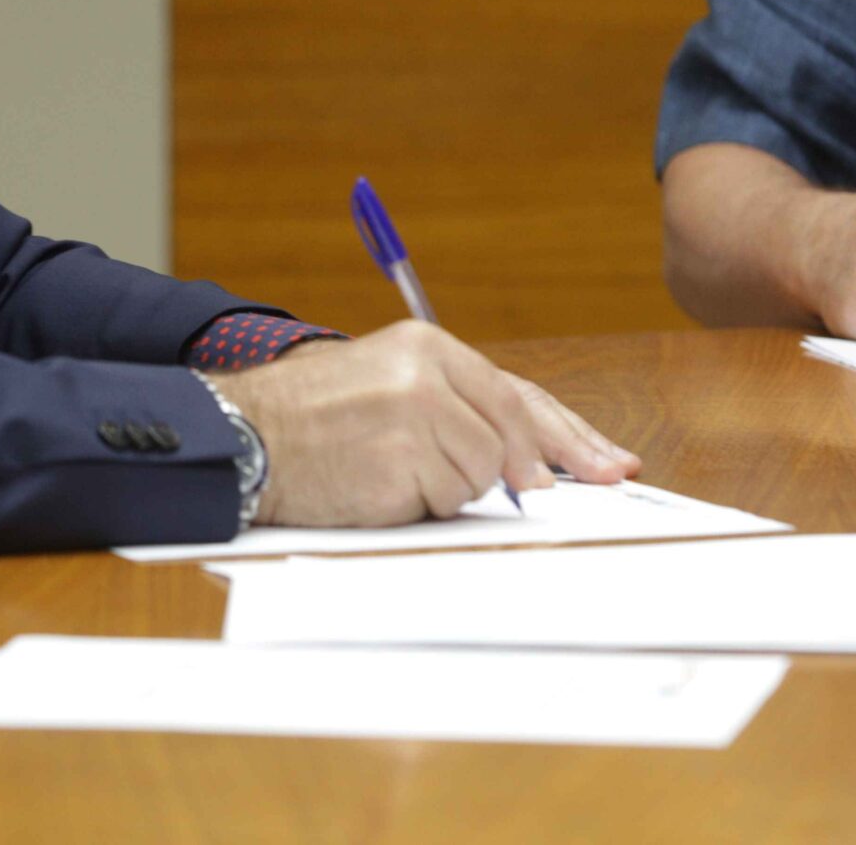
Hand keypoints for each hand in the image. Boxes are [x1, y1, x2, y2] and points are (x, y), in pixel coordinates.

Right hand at [206, 321, 639, 526]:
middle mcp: (427, 374)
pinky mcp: (398, 462)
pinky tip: (381, 486)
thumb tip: (535, 461)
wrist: (246, 434)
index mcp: (429, 347)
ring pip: (481, 476)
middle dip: (524, 472)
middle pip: (511, 436)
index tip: (609, 463)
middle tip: (536, 493)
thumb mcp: (391, 382)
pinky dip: (421, 506)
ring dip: (448, 489)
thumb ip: (460, 407)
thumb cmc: (317, 417)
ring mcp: (413, 417)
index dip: (571, 435)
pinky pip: (444, 502)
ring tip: (395, 472)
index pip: (519, 395)